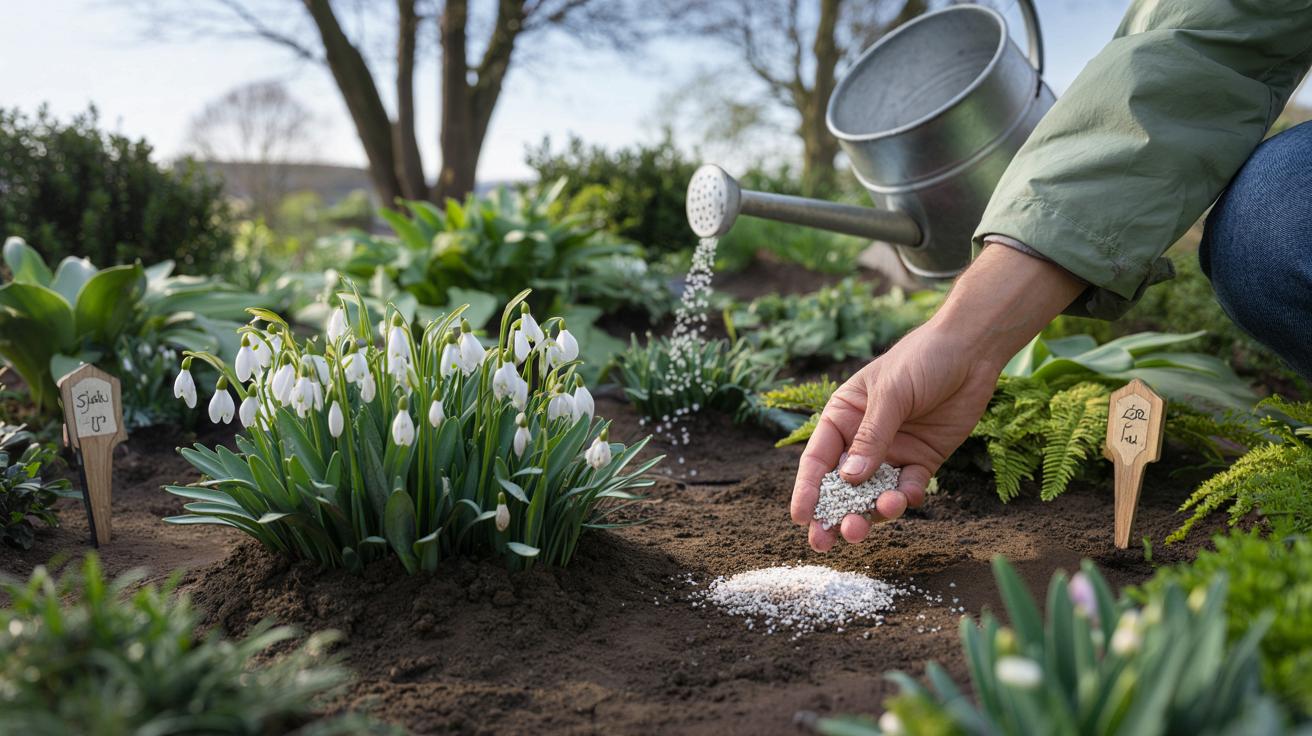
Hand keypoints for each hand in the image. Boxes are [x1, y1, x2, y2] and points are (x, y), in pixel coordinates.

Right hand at [789, 244, 1086, 551]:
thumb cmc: (921, 360)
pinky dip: (906, 497)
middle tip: (828, 540)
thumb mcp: (891, 395)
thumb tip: (850, 479)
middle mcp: (862, 440)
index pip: (818, 460)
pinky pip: (908, 488)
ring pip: (874, 494)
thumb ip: (872, 438)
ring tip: (878, 517)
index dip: (807, 490)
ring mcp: (892, 453)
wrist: (972, 351)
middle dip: (835, 514)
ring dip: (872, 512)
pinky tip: (907, 497)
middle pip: (842, 486)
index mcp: (842, 418)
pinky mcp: (922, 461)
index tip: (802, 518)